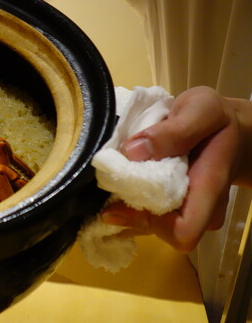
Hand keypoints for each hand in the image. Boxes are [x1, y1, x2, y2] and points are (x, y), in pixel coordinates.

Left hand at [100, 86, 251, 251]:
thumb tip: (133, 151)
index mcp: (209, 188)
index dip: (149, 222)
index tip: (118, 200)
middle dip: (131, 211)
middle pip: (161, 230)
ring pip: (149, 222)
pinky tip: (119, 178)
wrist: (232, 130)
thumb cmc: (217, 120)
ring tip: (113, 176)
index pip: (184, 231)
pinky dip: (128, 199)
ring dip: (126, 204)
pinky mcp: (173, 204)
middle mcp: (200, 209)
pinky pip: (146, 211)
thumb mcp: (203, 109)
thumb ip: (176, 130)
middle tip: (108, 181)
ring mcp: (186, 209)